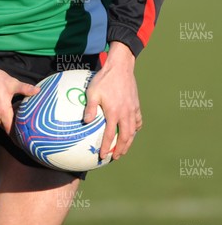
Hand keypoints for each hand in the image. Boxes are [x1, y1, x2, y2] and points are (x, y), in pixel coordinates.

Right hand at [0, 52, 39, 133]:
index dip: (18, 136)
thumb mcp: (11, 83)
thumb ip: (25, 89)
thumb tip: (39, 91)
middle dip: (13, 125)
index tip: (25, 138)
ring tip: (14, 112)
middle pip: (5, 126)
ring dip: (5, 119)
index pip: (11, 132)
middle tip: (23, 122)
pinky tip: (2, 104)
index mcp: (3, 113)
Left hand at [83, 42, 142, 159]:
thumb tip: (86, 122)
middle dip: (121, 149)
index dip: (107, 147)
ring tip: (123, 149)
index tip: (104, 156)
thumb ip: (90, 108)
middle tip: (115, 157)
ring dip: (129, 142)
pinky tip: (132, 132)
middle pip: (125, 137)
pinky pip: (138, 121)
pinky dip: (135, 129)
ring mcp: (133, 109)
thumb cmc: (104, 79)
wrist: (121, 67)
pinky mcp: (136, 105)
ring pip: (133, 131)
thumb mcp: (93, 92)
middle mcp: (125, 113)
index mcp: (114, 112)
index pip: (110, 135)